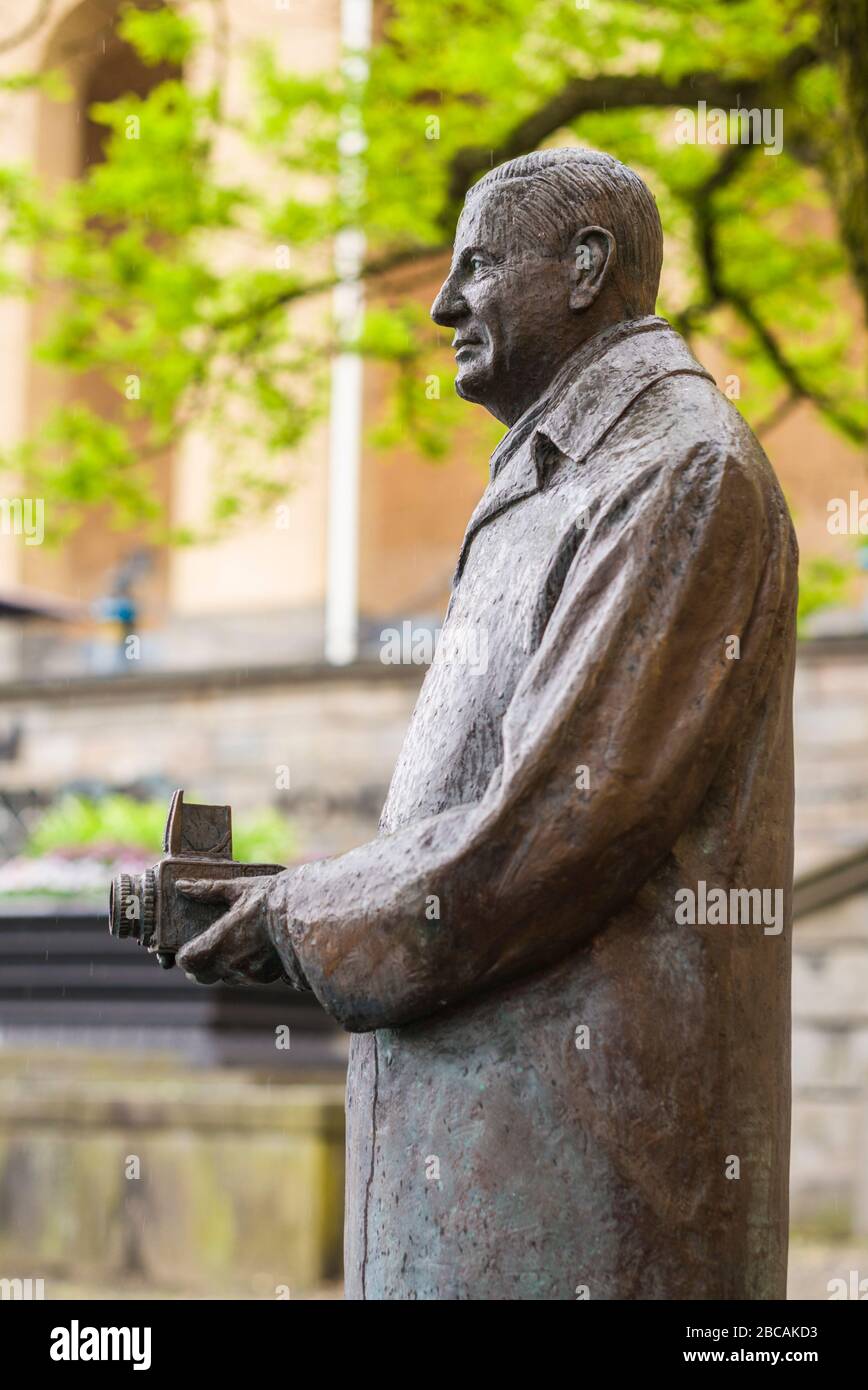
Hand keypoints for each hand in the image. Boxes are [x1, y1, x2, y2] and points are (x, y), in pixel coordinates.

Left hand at [175, 874, 293, 985]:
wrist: (308, 914)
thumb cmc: (271, 898)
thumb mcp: (239, 888)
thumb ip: (208, 890)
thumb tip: (181, 886)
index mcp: (219, 941)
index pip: (187, 962)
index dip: (184, 955)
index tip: (189, 945)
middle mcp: (232, 963)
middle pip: (201, 976)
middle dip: (200, 965)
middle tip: (207, 947)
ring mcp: (250, 973)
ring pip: (225, 976)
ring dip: (224, 965)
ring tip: (236, 942)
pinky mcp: (267, 977)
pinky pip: (247, 976)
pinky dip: (246, 966)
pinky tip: (256, 948)